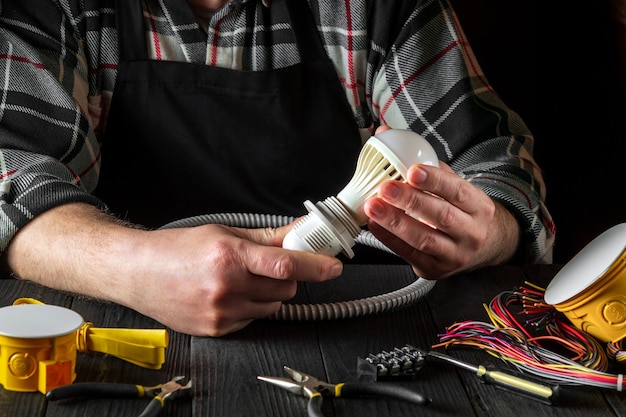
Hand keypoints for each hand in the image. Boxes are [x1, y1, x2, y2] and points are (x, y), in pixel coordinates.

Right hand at [5, 203, 342, 335]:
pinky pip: (253, 319)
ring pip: (272, 306)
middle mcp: (225, 286)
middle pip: (284, 287)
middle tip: (268, 266)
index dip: (315, 265)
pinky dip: (250, 307)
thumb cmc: (177, 249)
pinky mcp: (215, 329)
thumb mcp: (223, 233)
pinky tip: (228, 295)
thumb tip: (300, 229)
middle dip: (286, 276)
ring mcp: (220, 312)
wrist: (137, 272)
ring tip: (241, 280)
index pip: (284, 264)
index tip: (332, 266)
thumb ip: (267, 237)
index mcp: (228, 255)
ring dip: (268, 293)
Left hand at [363, 139, 519, 278]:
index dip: (435, 181)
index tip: (412, 171)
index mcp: (478, 206)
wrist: (481, 248)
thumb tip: (386, 134)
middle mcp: (471, 232)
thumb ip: (424, 163)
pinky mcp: (436, 270)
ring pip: (425, 239)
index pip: (458, 191)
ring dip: (395, 222)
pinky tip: (375, 225)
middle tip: (386, 188)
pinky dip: (390, 239)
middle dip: (410, 201)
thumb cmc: (460, 211)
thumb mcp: (453, 186)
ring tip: (373, 207)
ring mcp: (455, 254)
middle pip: (440, 216)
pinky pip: (410, 255)